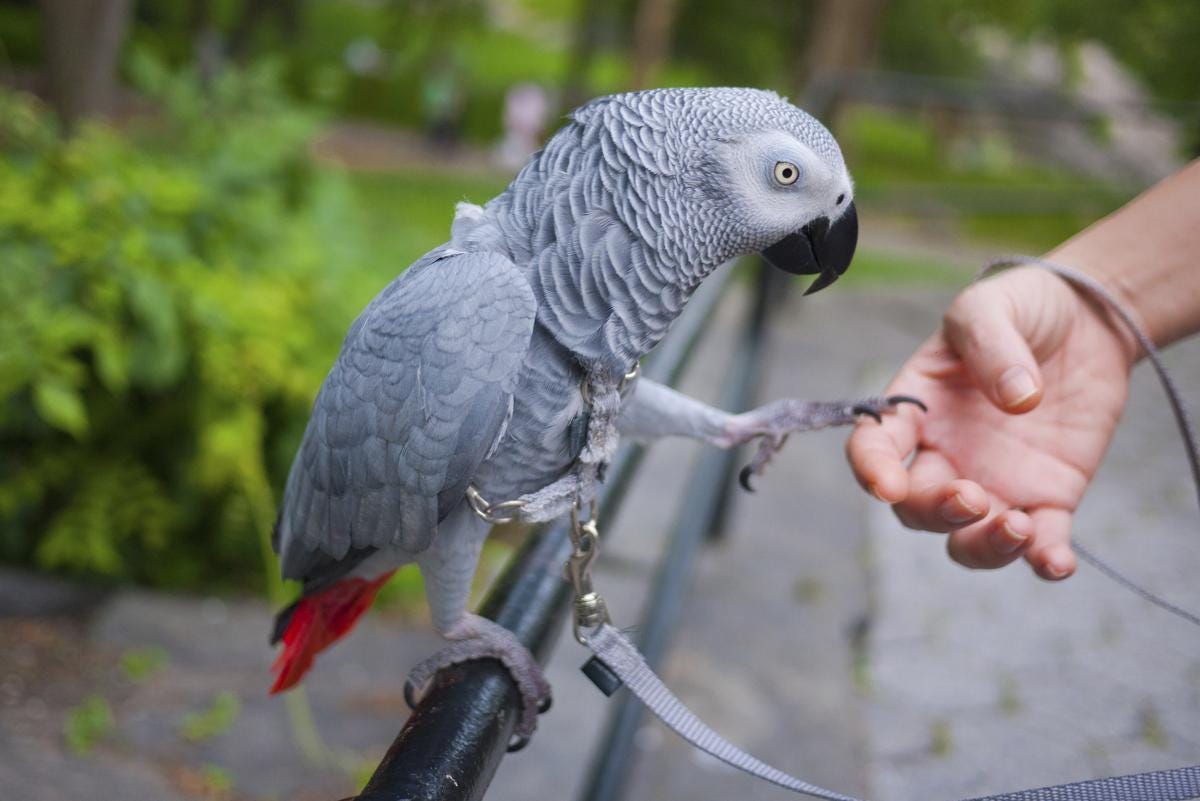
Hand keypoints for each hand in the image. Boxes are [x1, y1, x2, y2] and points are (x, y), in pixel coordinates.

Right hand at [846, 266, 1138, 578]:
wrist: (1088, 320)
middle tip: (973, 496)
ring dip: (984, 548)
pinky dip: (1044, 561)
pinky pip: (1040, 543)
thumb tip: (1018, 398)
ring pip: (967, 539)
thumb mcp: (991, 306)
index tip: (888, 484)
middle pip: (916, 508)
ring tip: (1020, 529)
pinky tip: (1057, 563)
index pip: (873, 448)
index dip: (871, 471)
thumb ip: (993, 344)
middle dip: (936, 512)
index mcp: (916, 409)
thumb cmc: (1021, 308)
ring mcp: (994, 481)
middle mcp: (945, 455)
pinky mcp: (1048, 497)